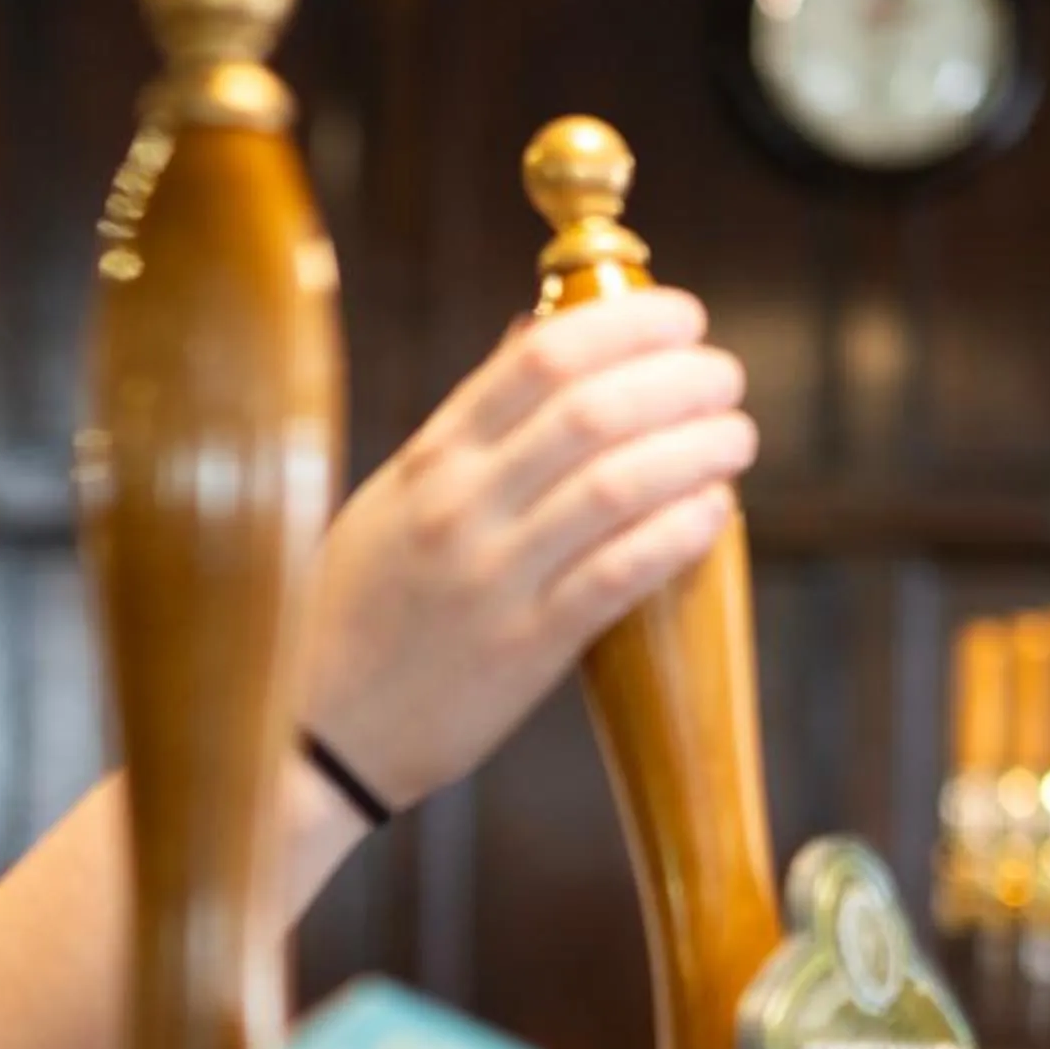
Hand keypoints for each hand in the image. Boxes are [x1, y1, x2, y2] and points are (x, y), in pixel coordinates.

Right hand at [296, 287, 754, 809]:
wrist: (312, 731)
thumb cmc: (356, 608)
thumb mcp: (394, 497)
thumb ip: (468, 423)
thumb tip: (536, 334)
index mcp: (430, 460)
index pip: (539, 358)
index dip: (627, 324)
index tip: (681, 317)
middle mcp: (459, 506)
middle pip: (592, 410)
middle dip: (679, 379)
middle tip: (726, 377)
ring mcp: (492, 578)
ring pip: (618, 486)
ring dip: (695, 450)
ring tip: (736, 437)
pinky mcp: (523, 650)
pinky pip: (618, 577)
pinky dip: (679, 534)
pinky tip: (715, 512)